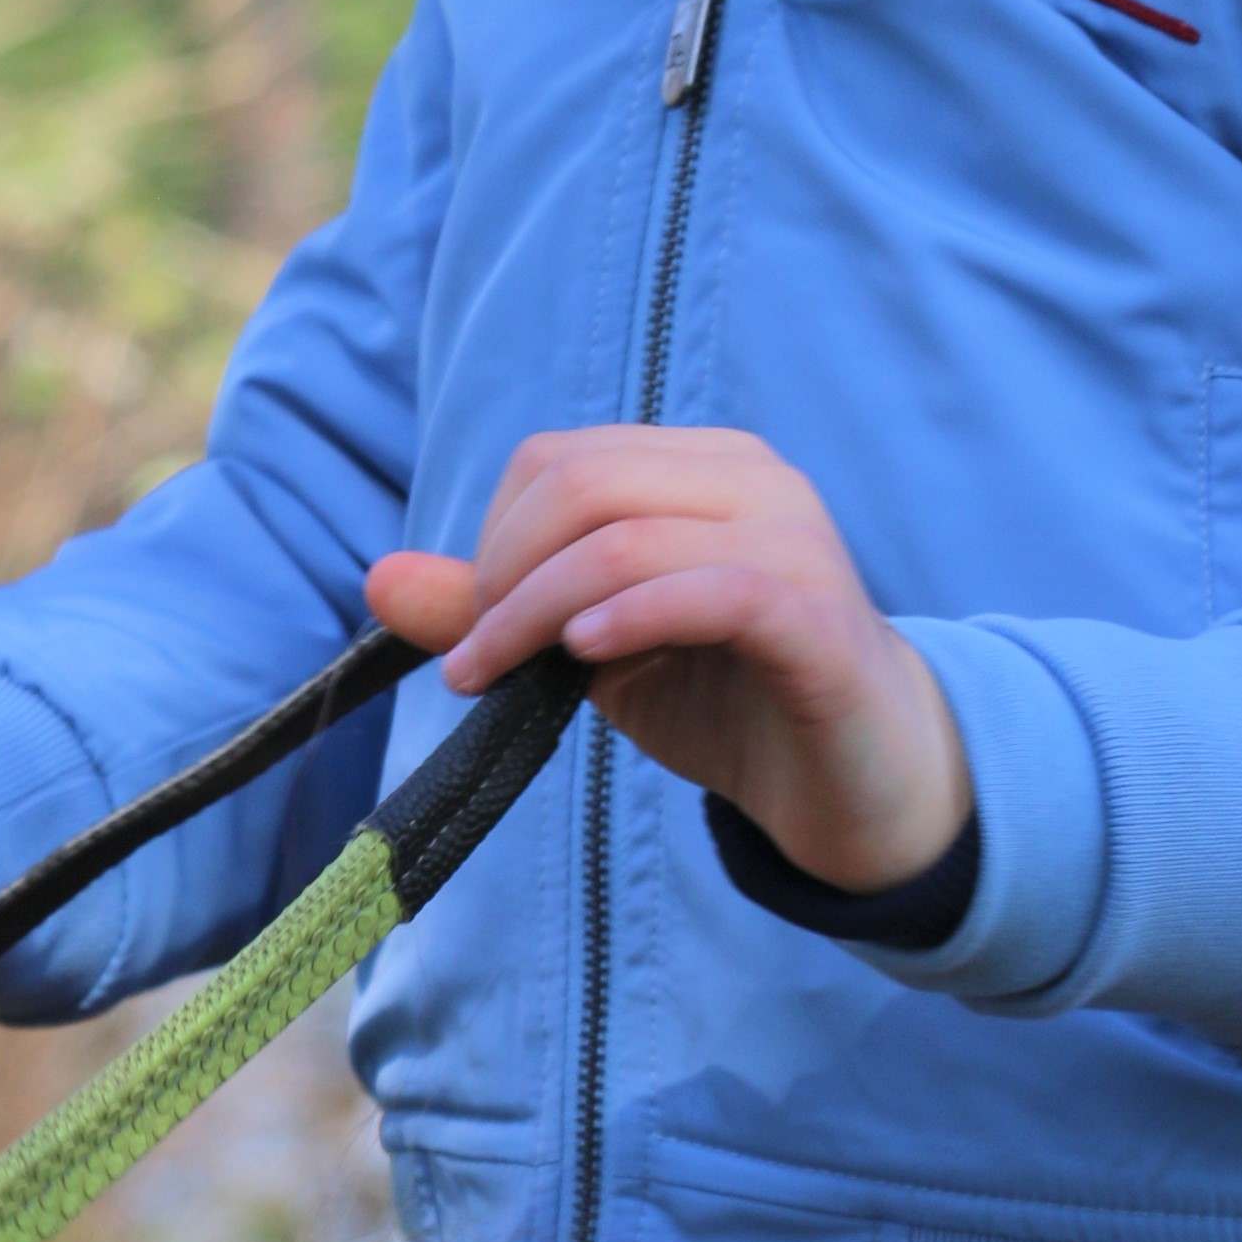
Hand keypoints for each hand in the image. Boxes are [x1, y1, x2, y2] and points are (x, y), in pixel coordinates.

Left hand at [367, 425, 971, 896]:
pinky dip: (629, 616)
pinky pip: (711, 590)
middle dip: (501, 574)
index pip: (560, 461)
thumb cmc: (730, 700)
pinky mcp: (817, 617)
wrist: (861, 781)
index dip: (493, 539)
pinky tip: (584, 657)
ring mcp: (793, 541)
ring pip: (628, 535)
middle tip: (473, 664)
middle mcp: (753, 480)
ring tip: (498, 677)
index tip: (471, 629)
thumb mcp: (596, 652)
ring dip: (536, 610)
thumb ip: (500, 609)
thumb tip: (379, 577)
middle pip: (582, 485)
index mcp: (703, 466)